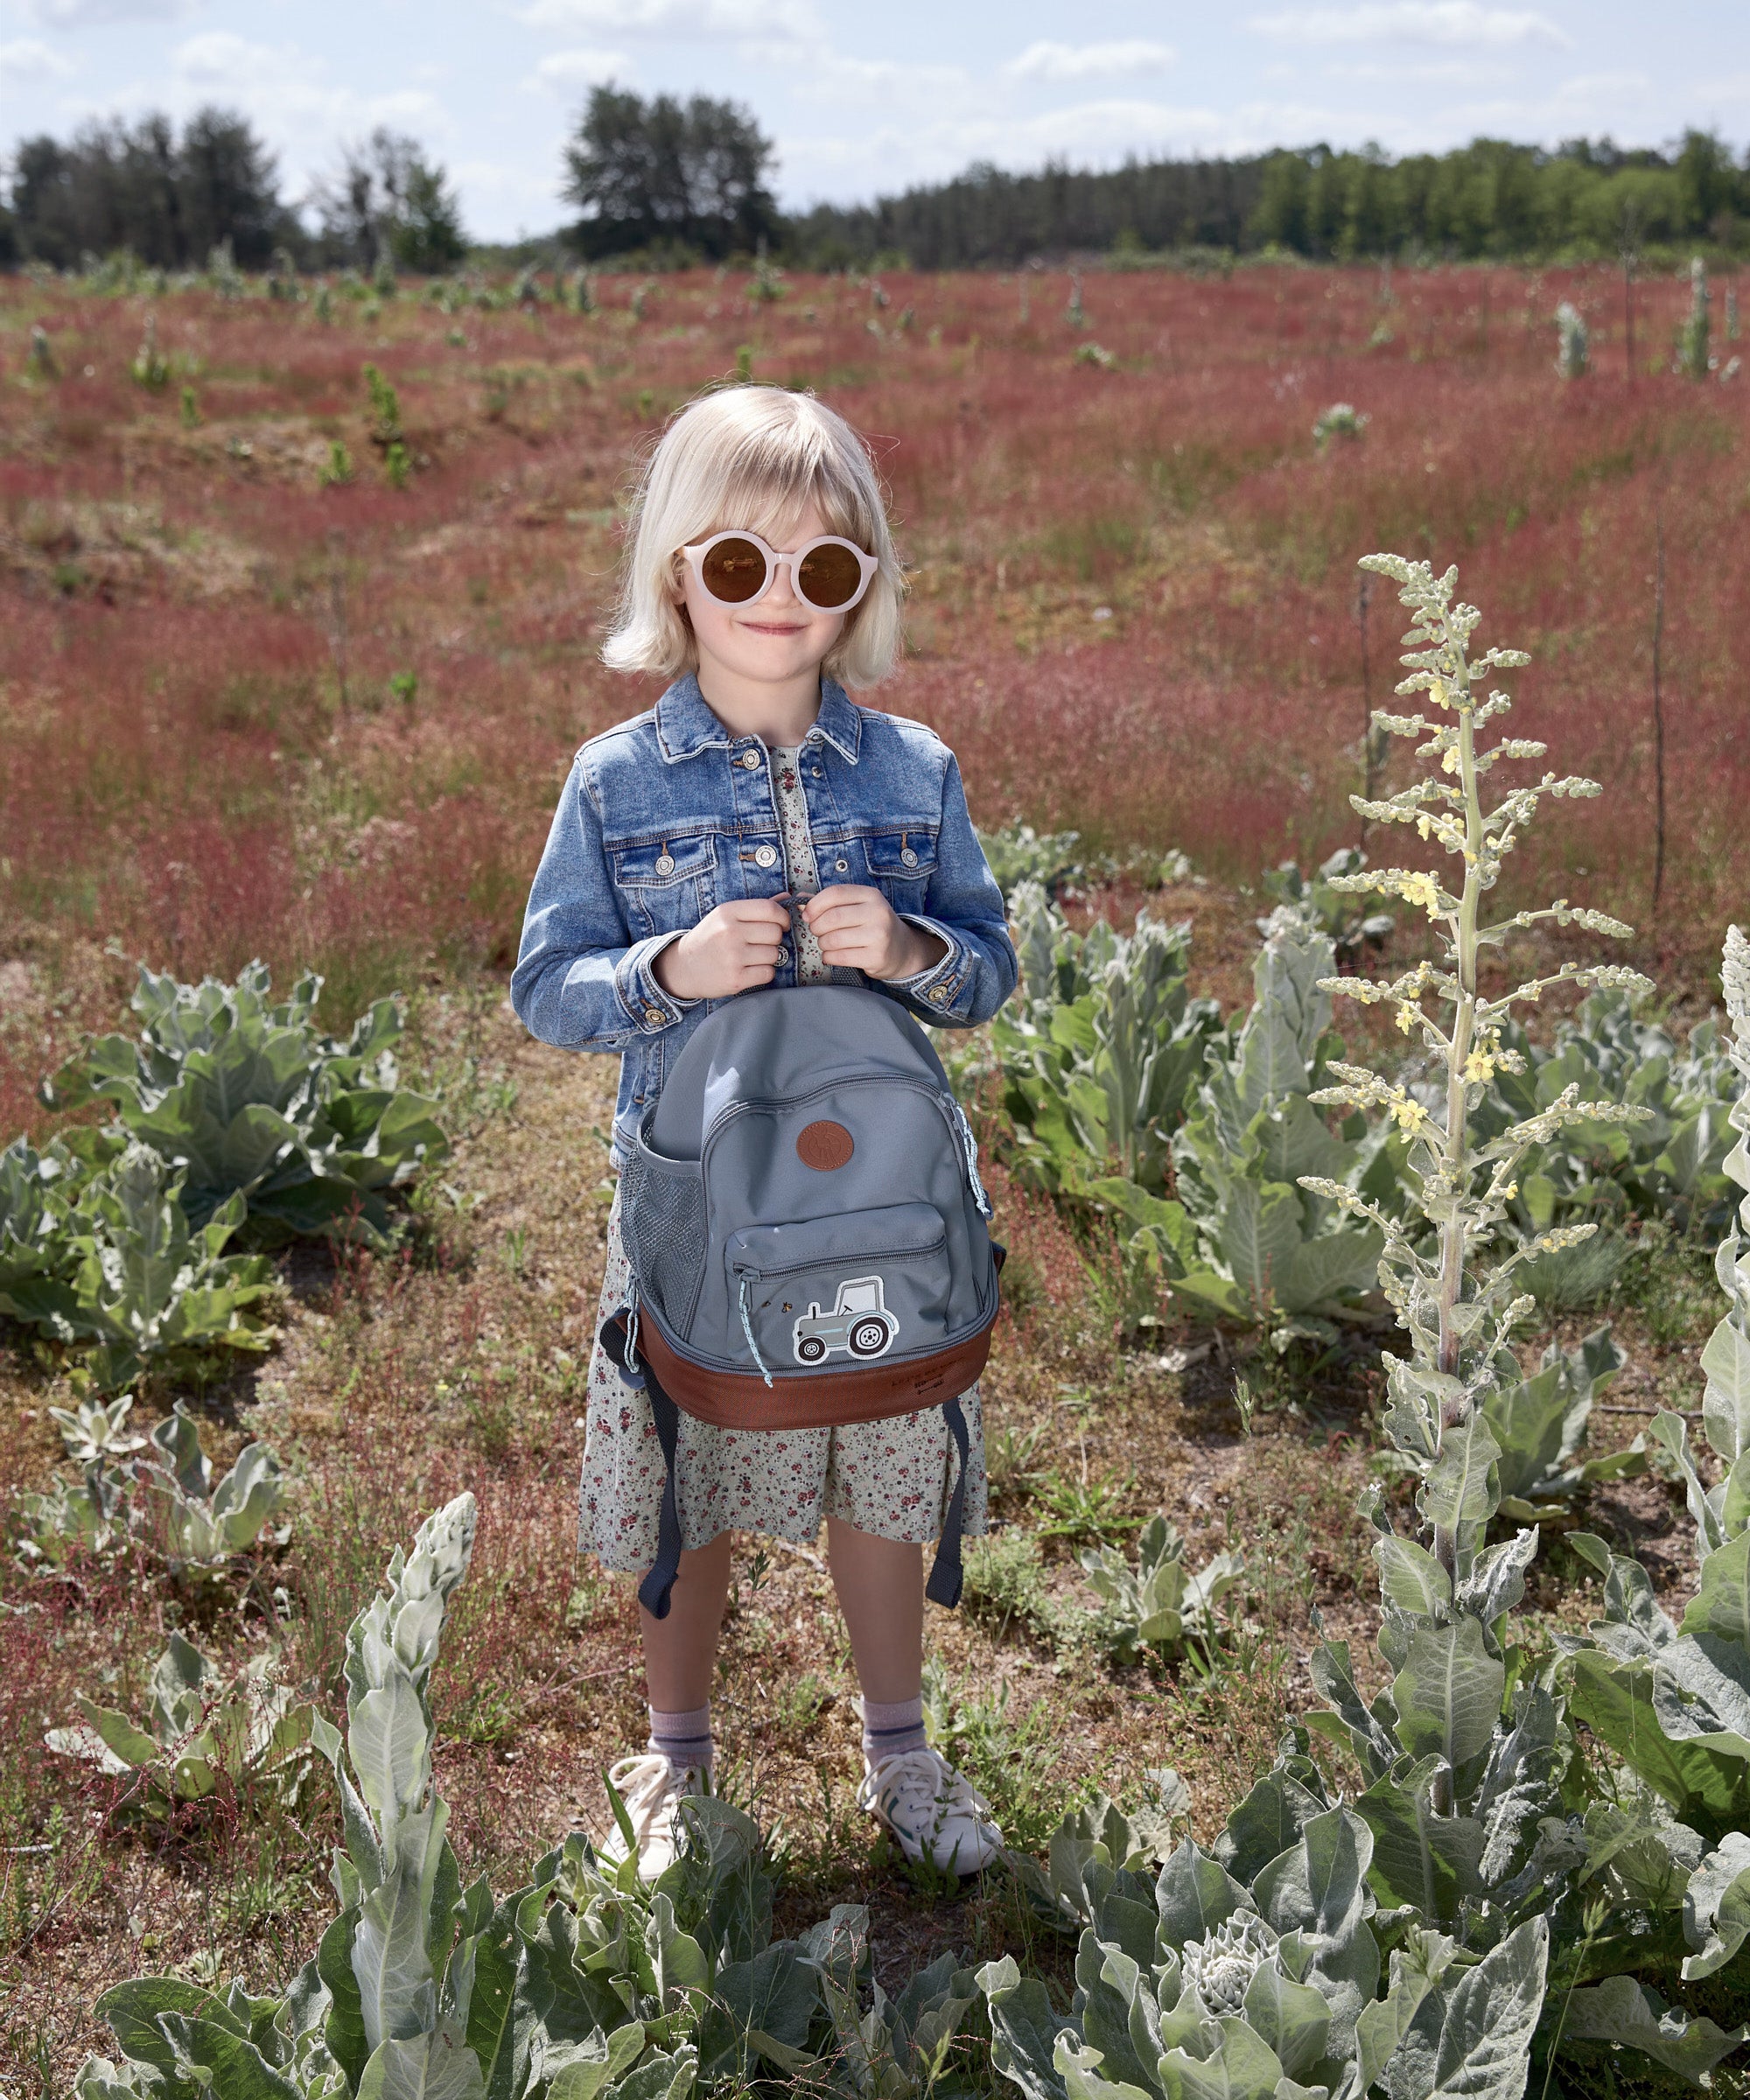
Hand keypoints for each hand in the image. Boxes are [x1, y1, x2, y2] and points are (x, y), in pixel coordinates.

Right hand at [653, 897, 791, 1000]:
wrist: (684, 967)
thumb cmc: (710, 939)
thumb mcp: (726, 917)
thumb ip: (756, 908)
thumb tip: (787, 897)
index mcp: (728, 912)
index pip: (770, 909)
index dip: (783, 917)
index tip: (782, 924)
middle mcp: (729, 932)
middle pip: (775, 933)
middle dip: (774, 939)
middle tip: (760, 943)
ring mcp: (732, 957)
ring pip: (774, 954)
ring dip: (768, 957)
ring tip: (751, 957)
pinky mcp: (736, 979)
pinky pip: (768, 973)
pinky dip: (763, 973)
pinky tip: (750, 969)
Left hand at [803, 885, 946, 979]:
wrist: (901, 949)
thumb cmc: (872, 925)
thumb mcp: (857, 906)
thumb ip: (829, 902)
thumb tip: (799, 900)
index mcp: (871, 895)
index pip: (835, 893)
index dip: (815, 904)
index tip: (808, 914)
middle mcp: (877, 913)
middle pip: (832, 917)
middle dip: (816, 927)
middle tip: (817, 932)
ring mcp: (878, 936)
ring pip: (833, 939)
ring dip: (822, 944)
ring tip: (828, 944)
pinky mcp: (876, 957)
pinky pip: (839, 957)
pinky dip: (829, 957)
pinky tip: (833, 955)